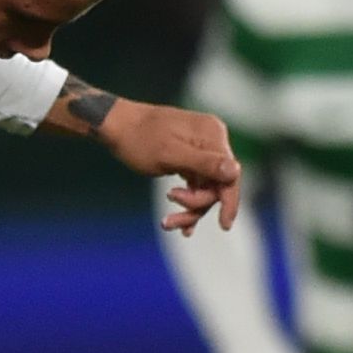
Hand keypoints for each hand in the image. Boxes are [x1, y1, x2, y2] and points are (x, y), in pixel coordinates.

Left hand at [99, 98, 245, 229]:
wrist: (116, 126)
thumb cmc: (139, 140)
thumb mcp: (170, 154)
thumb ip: (204, 163)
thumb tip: (235, 171)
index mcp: (211, 134)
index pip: (230, 174)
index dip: (229, 201)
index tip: (224, 226)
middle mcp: (211, 139)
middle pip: (218, 184)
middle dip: (197, 205)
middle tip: (171, 220)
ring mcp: (201, 148)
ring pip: (206, 187)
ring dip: (190, 208)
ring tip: (166, 223)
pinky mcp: (190, 156)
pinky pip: (197, 183)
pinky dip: (188, 201)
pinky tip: (178, 222)